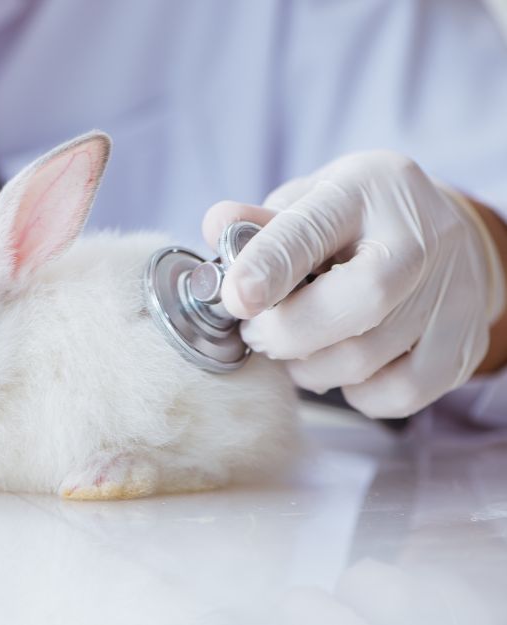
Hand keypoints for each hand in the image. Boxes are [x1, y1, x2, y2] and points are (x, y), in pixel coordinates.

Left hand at [202, 151, 505, 417]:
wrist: (444, 238)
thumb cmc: (355, 222)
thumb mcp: (308, 202)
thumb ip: (259, 224)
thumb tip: (215, 226)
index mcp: (366, 189)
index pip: (314, 229)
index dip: (269, 267)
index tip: (235, 299)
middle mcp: (421, 238)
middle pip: (357, 303)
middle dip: (288, 332)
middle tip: (258, 334)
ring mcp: (451, 294)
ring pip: (364, 358)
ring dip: (309, 367)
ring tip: (297, 346)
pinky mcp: (462, 346)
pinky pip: (398, 395)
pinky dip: (357, 392)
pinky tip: (344, 363)